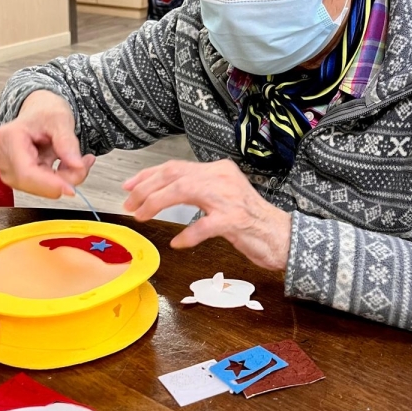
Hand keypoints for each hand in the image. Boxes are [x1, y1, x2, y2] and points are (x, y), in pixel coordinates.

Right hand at [0, 90, 94, 198]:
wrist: (39, 110)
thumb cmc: (45, 111)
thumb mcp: (61, 120)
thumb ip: (68, 143)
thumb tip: (77, 167)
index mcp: (9, 138)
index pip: (25, 172)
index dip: (48, 185)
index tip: (71, 188)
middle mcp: (3, 156)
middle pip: (30, 183)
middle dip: (60, 181)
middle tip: (83, 166)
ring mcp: (8, 167)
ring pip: (37, 187)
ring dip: (61, 180)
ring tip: (78, 160)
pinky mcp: (17, 175)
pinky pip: (39, 186)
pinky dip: (58, 179)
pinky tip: (69, 164)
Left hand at [122, 159, 290, 270]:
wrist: (282, 236)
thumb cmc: (249, 221)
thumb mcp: (221, 197)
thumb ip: (197, 190)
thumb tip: (161, 192)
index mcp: (218, 169)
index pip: (176, 167)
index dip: (148, 176)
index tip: (129, 187)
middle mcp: (223, 177)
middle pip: (175, 175)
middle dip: (146, 189)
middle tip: (129, 204)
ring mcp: (229, 198)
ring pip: (184, 191)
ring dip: (157, 204)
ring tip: (142, 217)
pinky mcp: (235, 220)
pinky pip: (203, 225)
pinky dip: (187, 235)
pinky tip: (177, 243)